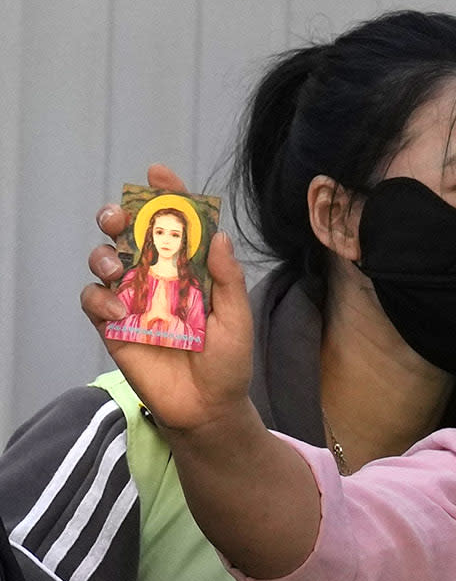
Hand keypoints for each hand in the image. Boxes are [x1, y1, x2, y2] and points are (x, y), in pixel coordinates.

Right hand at [82, 163, 254, 436]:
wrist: (207, 407)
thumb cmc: (227, 362)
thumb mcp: (236, 319)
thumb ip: (227, 279)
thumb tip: (220, 236)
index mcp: (191, 269)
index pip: (176, 226)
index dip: (167, 196)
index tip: (158, 173)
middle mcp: (158, 277)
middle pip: (129, 234)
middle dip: (118, 216)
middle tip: (118, 218)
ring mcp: (132, 299)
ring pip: (104, 259)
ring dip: (104, 254)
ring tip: (117, 267)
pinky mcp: (112, 324)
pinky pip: (93, 298)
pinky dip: (99, 297)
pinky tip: (118, 310)